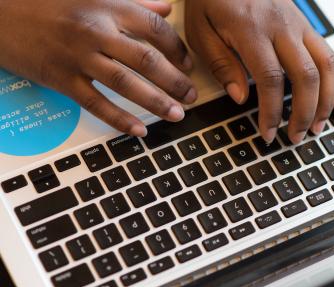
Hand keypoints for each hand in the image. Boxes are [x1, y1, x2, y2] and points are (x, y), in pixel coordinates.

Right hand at [0, 0, 196, 136]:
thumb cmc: (47, 0)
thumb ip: (134, 1)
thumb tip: (166, 8)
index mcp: (108, 6)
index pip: (156, 28)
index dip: (178, 49)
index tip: (188, 66)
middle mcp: (96, 30)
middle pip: (147, 60)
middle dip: (175, 81)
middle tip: (191, 97)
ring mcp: (78, 57)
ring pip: (126, 84)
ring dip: (156, 102)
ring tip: (176, 115)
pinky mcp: (61, 79)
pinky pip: (96, 103)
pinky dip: (120, 119)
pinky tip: (139, 130)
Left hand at [185, 0, 333, 143]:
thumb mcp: (201, 30)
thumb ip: (221, 64)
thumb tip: (241, 97)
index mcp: (252, 29)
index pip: (270, 79)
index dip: (272, 112)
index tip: (268, 133)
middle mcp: (282, 26)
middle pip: (306, 75)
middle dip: (304, 112)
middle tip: (296, 137)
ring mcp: (299, 24)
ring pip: (326, 65)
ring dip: (326, 100)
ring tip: (318, 126)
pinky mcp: (306, 25)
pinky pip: (330, 54)